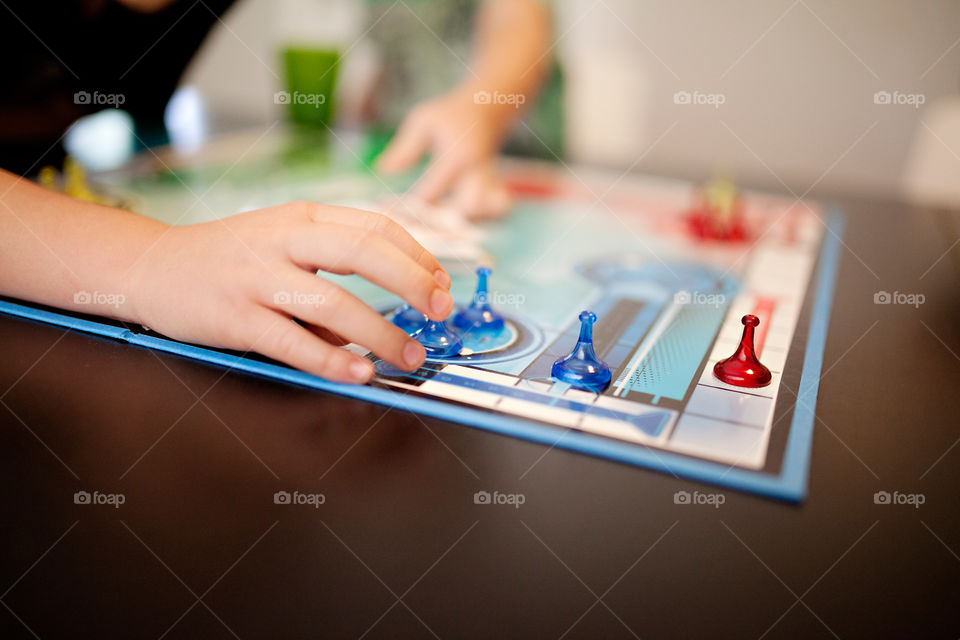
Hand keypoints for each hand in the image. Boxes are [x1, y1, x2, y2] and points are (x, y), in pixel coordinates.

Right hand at [126, 201, 452, 383]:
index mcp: (302, 216)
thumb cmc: (229, 257)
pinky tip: (359, 372)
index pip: (375, 227)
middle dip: (412, 282)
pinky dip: (331, 359)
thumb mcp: (282, 242)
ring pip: (333, 302)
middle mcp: (283, 240)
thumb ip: (330, 272)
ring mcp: (257, 277)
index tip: (443, 284)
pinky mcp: (235, 317)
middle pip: (363, 252)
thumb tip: (373, 325)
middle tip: (442, 311)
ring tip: (410, 356)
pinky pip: (293, 342)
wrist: (152, 267)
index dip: (418, 256)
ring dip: (381, 333)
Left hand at [378, 90, 513, 218]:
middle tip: (420, 226)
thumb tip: (382, 170)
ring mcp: (488, 182)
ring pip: (484, 213)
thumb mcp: (422, 122)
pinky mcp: (493, 188)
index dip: (412, 207)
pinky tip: (455, 223)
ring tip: (437, 226)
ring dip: (462, 223)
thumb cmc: (447, 116)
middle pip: (468, 209)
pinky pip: (492, 211)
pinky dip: (475, 220)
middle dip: (445, 222)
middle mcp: (476, 172)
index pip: (433, 191)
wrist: (484, 109)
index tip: (394, 214)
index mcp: (456, 156)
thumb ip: (405, 148)